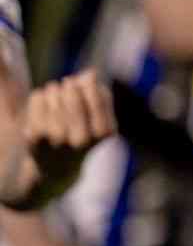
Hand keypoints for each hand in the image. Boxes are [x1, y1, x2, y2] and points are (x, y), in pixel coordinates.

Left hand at [22, 72, 116, 204]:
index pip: (97, 95)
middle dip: (70, 85)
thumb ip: (99, 95)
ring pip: (54, 93)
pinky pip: (38, 99)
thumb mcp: (98, 119)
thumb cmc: (81, 137)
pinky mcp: (35, 137)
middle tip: (67, 83)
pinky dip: (40, 95)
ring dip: (54, 89)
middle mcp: (81, 139)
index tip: (86, 79)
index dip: (89, 83)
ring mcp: (56, 139)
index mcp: (104, 133)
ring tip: (55, 93)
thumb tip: (91, 73)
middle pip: (73, 93)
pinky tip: (43, 100)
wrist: (55, 172)